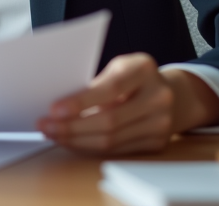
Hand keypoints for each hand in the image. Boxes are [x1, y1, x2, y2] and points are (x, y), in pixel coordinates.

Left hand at [36, 53, 218, 153]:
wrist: (172, 94)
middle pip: (109, 120)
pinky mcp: (157, 143)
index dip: (81, 101)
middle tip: (46, 125)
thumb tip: (61, 107)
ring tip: (54, 134)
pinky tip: (72, 141)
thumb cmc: (134, 77)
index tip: (55, 109)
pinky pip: (116, 151)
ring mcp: (161, 123)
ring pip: (111, 140)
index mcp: (144, 69)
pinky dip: (90, 147)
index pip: (110, 88)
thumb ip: (97, 82)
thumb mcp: (119, 67)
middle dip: (72, 126)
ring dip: (76, 140)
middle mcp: (158, 97)